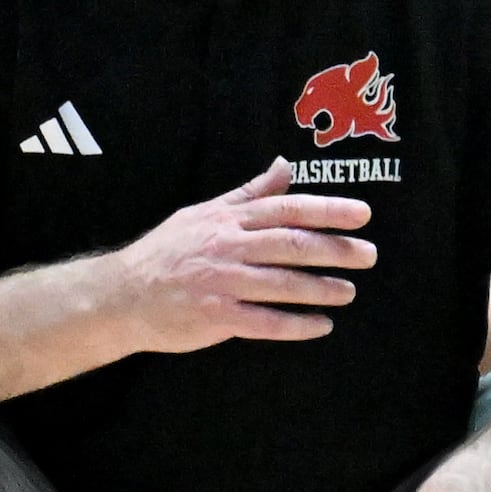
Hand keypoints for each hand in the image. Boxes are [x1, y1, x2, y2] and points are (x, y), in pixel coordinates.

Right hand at [100, 159, 372, 353]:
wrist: (122, 294)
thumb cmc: (166, 251)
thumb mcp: (204, 211)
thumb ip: (248, 193)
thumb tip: (284, 165)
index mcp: (228, 219)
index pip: (286, 209)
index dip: (327, 210)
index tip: (362, 214)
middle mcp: (228, 246)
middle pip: (291, 244)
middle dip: (335, 250)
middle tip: (369, 255)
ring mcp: (221, 281)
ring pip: (282, 284)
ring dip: (320, 288)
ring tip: (348, 291)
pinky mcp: (216, 316)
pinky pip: (265, 322)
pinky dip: (296, 325)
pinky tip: (321, 326)